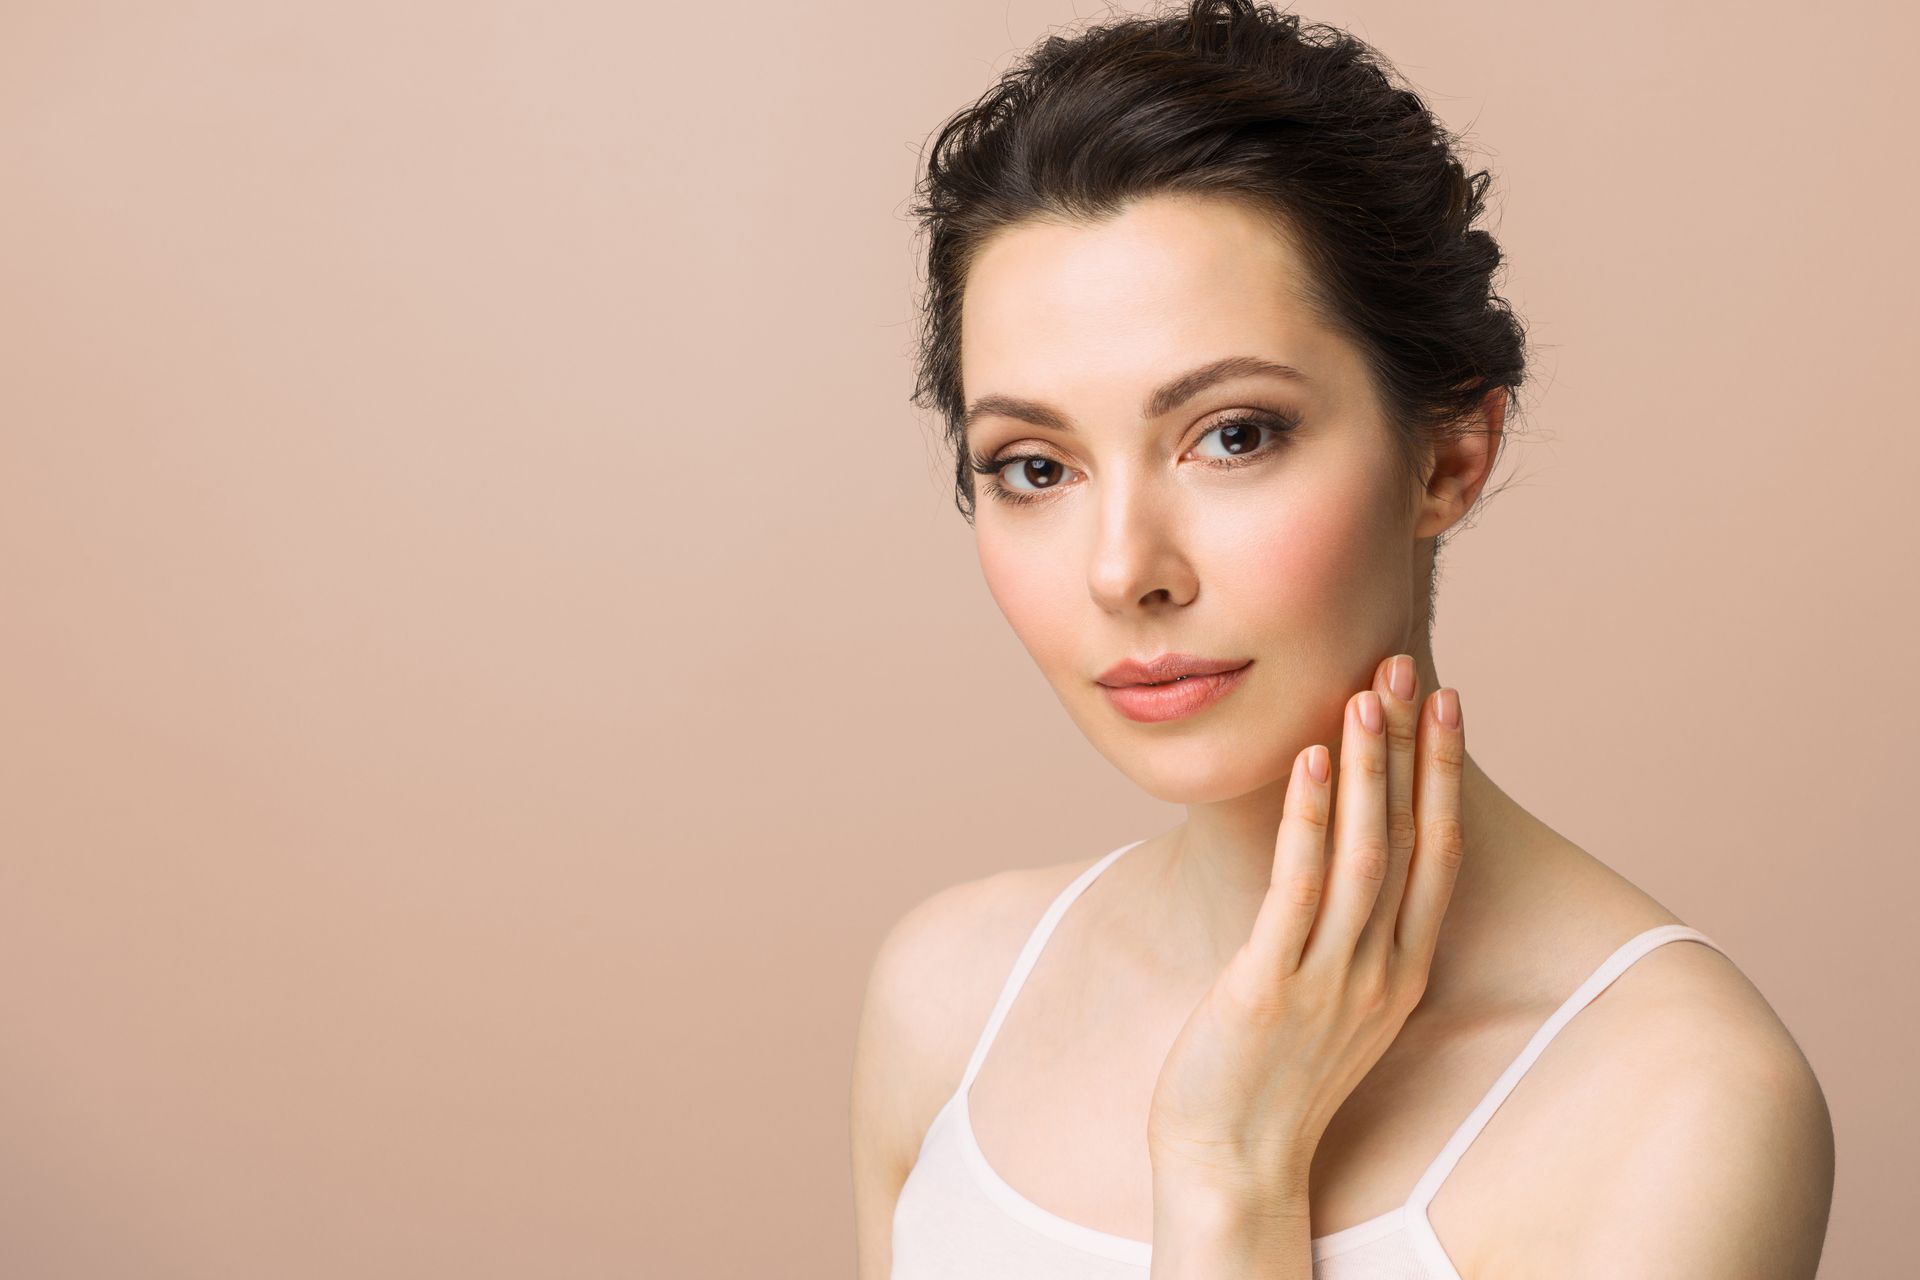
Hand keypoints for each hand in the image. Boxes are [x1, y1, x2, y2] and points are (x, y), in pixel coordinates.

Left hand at [1144, 654, 1466, 1209]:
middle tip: (1410, 667)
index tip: (1448, 703)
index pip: (1439, 852)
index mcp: (1400, 971)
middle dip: (1413, 748)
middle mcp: (1380, 971)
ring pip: (1366, 854)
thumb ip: (1347, 936)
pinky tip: (1313, 762)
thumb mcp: (1332, 1001)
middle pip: (1413, 838)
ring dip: (1370, 768)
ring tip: (1365, 693)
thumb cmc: (1271, 1076)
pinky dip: (1311, 819)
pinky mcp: (1273, 988)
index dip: (1445, 773)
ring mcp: (1331, 981)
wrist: (1231, 1161)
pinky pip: (1299, 889)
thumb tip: (1341, 864)